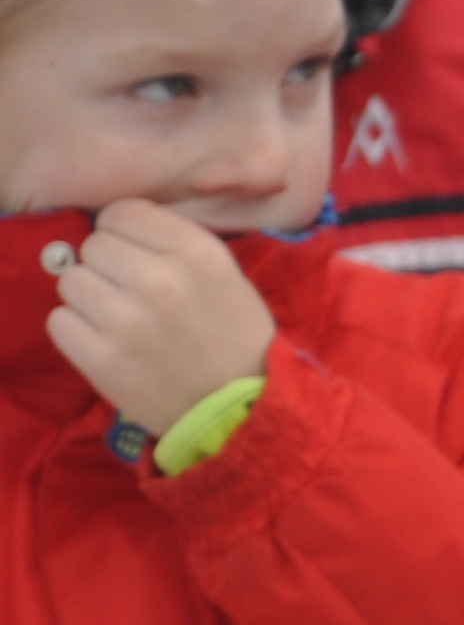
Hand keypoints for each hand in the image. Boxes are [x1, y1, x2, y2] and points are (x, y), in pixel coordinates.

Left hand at [46, 198, 276, 434]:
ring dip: (90, 299)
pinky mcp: (101, 357)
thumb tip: (114, 227)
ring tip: (120, 321)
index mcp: (197, 253)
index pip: (122, 213)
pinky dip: (77, 331)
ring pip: (70, 281)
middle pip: (93, 245)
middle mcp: (159, 279)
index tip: (136, 256)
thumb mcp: (225, 275)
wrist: (244, 411)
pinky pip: (59, 321)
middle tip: (132, 296)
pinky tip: (107, 343)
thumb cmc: (236, 339)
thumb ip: (173, 243)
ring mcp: (126, 319)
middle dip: (108, 268)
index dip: (124, 234)